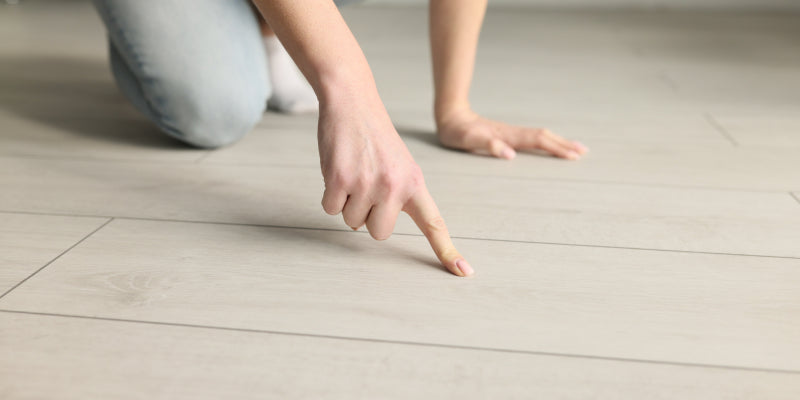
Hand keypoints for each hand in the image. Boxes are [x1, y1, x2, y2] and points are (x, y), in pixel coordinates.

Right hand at [317, 96, 473, 276]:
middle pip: (379, 233)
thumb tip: (375, 228)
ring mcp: (367, 184)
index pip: (434, 224)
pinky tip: (338, 170)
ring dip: (347, 203)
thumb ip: (398, 195)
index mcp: (415, 184)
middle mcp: (394, 186)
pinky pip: (330, 208)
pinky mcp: (341, 179)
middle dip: (368, 218)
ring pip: (352, 222)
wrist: (353, 102)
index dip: (446, 251)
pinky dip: (330, 195)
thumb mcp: (400, 164)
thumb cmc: (375, 137)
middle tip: (366, 188)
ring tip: (353, 172)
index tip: (463, 272)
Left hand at [436, 109, 588, 159]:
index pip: (537, 141)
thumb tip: (510, 154)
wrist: (452, 117)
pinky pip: (532, 138)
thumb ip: (488, 145)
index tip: (572, 156)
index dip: (555, 148)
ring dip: (559, 142)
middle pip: (544, 137)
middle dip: (564, 144)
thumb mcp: (468, 141)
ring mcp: (511, 133)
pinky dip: (546, 141)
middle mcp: (512, 133)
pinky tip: (551, 145)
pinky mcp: (508, 136)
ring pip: (540, 136)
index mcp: (507, 136)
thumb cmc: (458, 132)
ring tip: (576, 148)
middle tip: (584, 152)